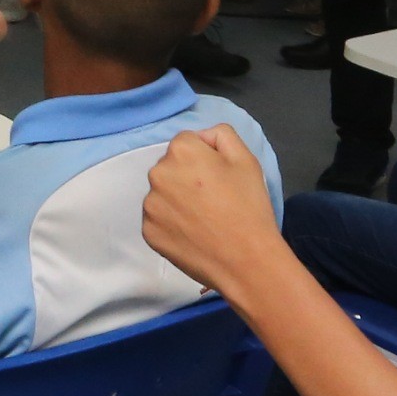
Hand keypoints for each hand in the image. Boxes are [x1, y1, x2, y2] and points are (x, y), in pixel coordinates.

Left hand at [142, 126, 289, 299]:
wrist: (244, 260)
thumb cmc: (248, 207)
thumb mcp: (246, 159)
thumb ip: (221, 135)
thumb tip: (202, 138)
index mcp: (181, 151)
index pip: (187, 142)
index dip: (206, 157)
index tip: (220, 178)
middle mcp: (157, 174)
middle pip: (171, 167)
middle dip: (187, 176)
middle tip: (213, 199)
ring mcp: (150, 206)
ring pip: (163, 193)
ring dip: (177, 199)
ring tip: (203, 219)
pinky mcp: (148, 232)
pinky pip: (158, 219)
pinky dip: (172, 223)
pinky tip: (192, 234)